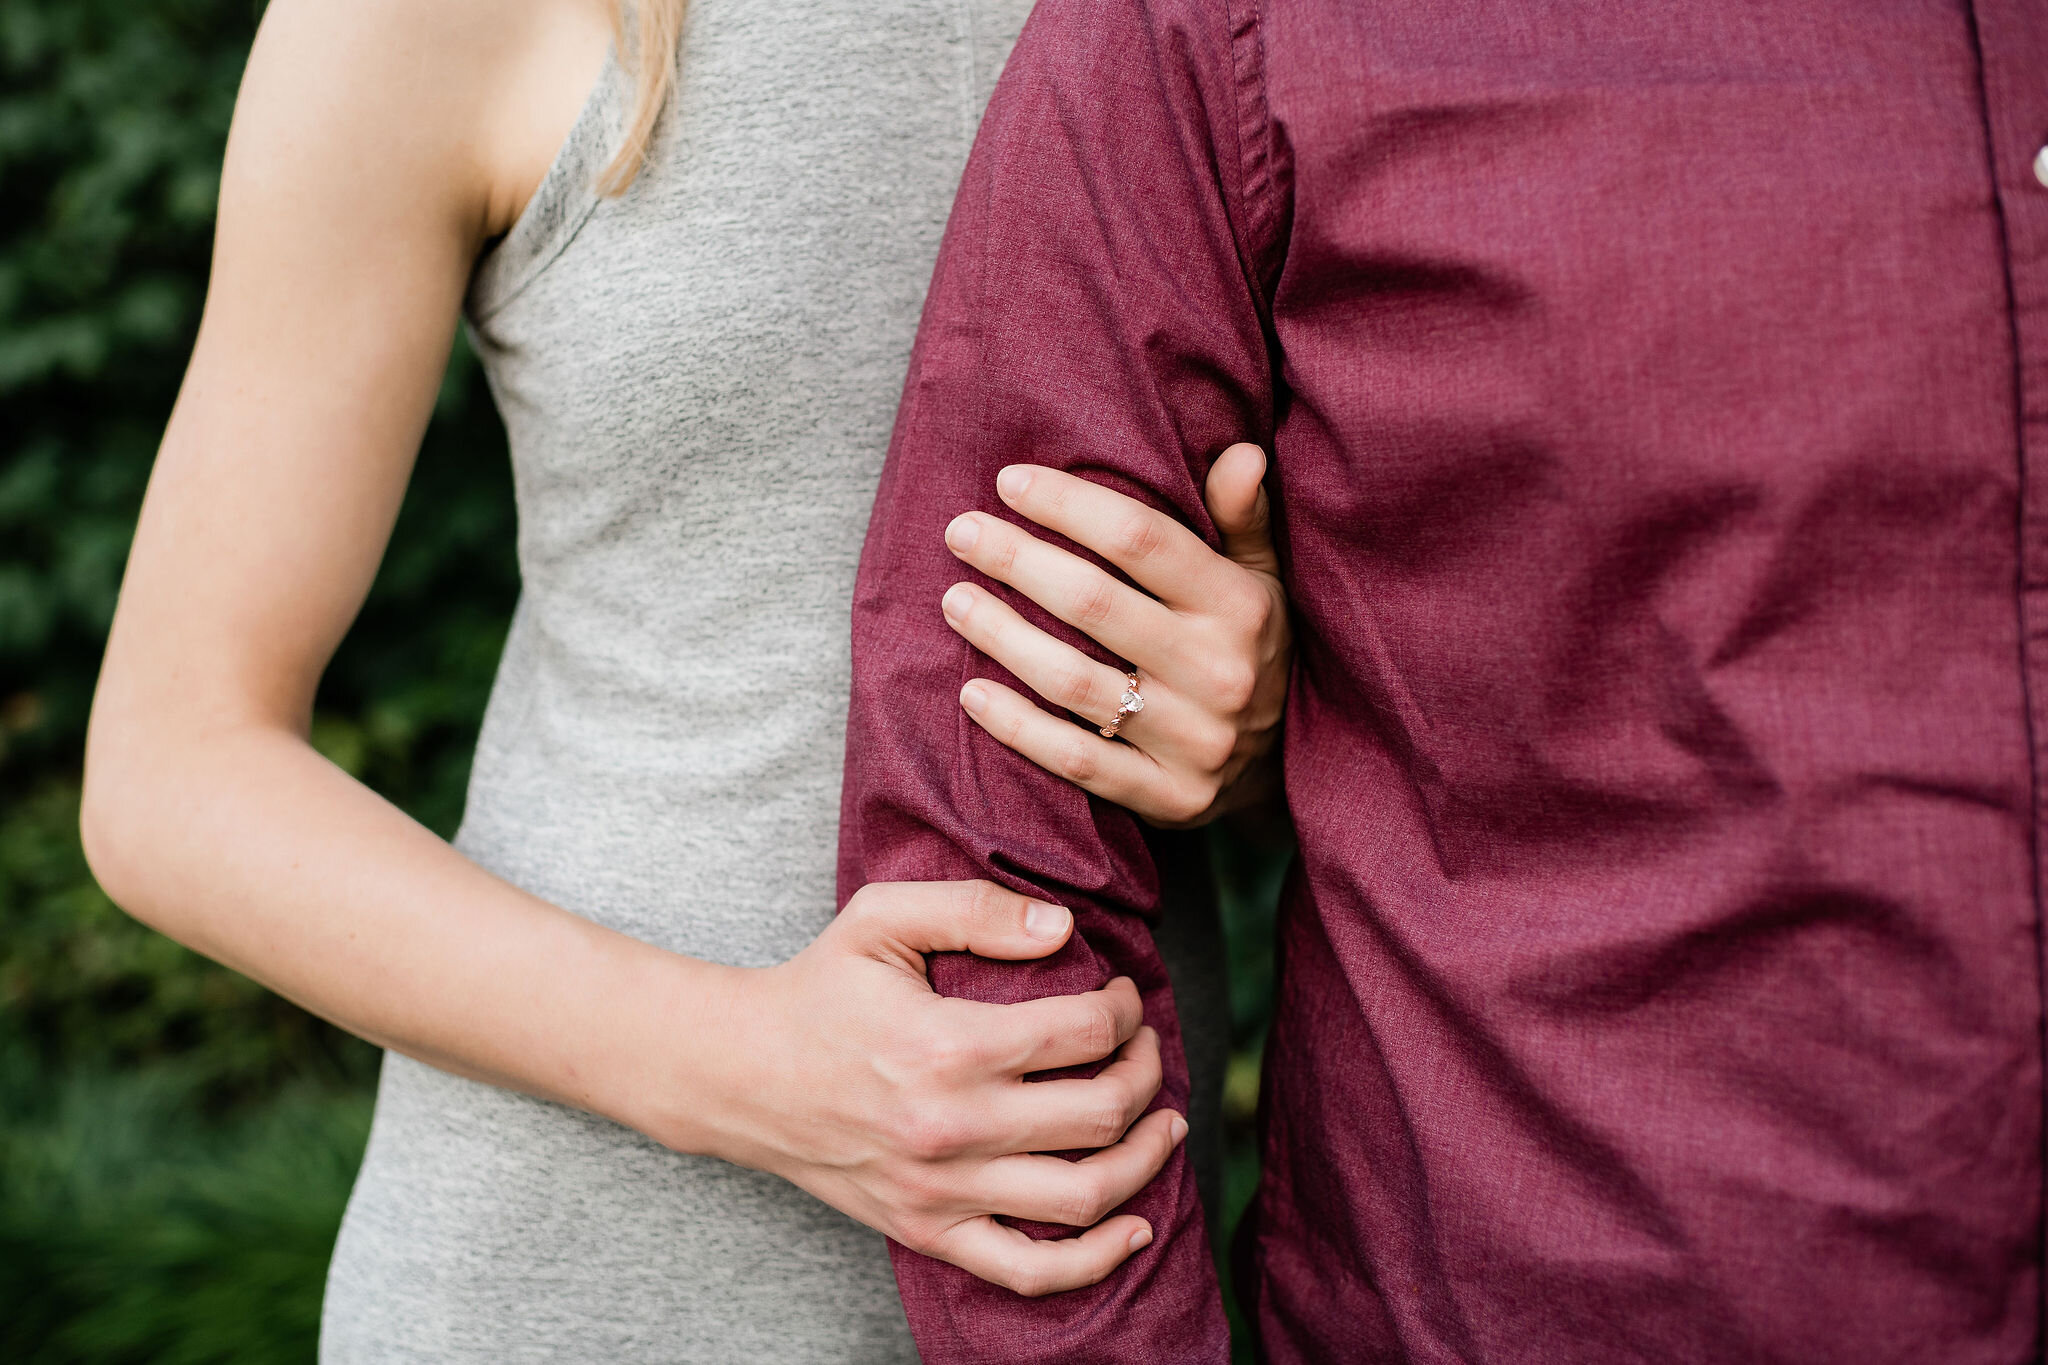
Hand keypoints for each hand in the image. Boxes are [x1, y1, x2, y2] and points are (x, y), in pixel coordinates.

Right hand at [680, 880, 1186, 1297]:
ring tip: (1163, 1122)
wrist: (739, 1074)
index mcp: (950, 1046)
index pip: (1085, 1033)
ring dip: (1144, 1158)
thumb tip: (1065, 927)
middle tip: (1146, 1047)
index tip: (1122, 993)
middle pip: (1101, 1113)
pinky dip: (1096, 1259)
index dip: (1125, 1009)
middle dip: (1146, 1072)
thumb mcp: (882, 918)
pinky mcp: (927, 1231)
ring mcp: (942, 1190)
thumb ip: (976, 909)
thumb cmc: (817, 988)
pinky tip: (1136, 1226)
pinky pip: (1029, 1270)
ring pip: (1085, 1195)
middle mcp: (954, 1127)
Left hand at [939, 442, 1289, 827]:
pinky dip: (1017, 727)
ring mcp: (1194, 741)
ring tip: (954, 600)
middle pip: (1093, 602)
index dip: (1068, 505)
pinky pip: (1076, 760)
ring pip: (1074, 682)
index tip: (1008, 483)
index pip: (1140, 539)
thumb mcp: (1261, 579)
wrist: (1284, 767)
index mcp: (1240, 606)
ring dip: (1002, 636)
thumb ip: (1241, 517)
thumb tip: (1242, 451)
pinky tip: (971, 693)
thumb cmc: (1248, 647)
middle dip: (1016, 560)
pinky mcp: (1169, 798)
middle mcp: (1219, 671)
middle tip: (960, 533)